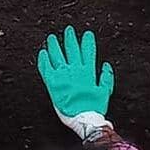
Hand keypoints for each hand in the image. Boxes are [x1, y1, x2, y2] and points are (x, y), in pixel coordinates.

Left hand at [37, 26, 113, 140]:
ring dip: (55, 46)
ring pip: (57, 56)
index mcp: (88, 72)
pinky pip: (46, 68)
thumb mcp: (105, 92)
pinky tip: (42, 52)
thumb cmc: (95, 108)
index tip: (87, 34)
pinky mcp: (52, 83)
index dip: (87, 42)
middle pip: (71, 50)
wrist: (83, 120)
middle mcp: (75, 71)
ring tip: (52, 38)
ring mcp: (63, 76)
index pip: (88, 52)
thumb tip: (105, 65)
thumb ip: (106, 77)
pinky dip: (44, 60)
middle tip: (68, 30)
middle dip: (70, 39)